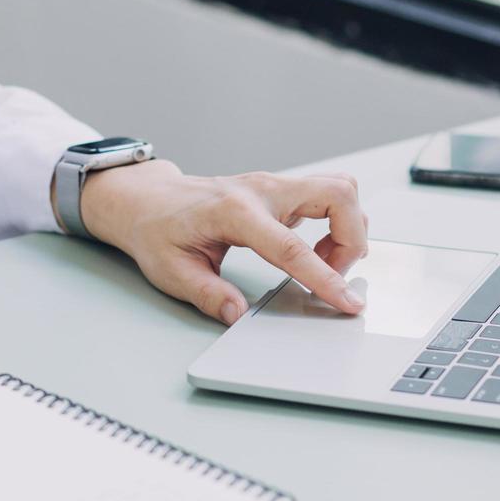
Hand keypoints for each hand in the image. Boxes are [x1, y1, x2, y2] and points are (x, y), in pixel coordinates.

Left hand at [76, 160, 369, 324]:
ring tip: (321, 263)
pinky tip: (310, 250)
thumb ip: (208, 295)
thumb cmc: (157, 230)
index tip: (347, 301)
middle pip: (337, 195)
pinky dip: (335, 223)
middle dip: (352, 239)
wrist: (147, 199)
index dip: (324, 277)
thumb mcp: (172, 271)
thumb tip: (238, 315)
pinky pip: (327, 196)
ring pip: (339, 190)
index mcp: (234, 212)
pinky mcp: (279, 189)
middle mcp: (261, 190)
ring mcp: (272, 185)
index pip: (292, 248)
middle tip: (333, 274)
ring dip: (347, 230)